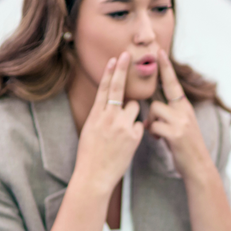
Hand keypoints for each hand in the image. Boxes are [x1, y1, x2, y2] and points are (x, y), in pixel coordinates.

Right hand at [72, 52, 144, 190]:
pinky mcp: (134, 136)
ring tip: (123, 131)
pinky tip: (127, 143)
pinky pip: (140, 126)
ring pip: (135, 107)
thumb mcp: (90, 131)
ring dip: (133, 114)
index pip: (104, 88)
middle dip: (123, 70)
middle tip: (127, 54)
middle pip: (118, 88)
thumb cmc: (90, 155)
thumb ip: (101, 116)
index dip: (111, 72)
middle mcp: (108, 117)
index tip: (115, 58)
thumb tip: (110, 105)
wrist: (94, 175)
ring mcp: (122, 125)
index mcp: (95, 115)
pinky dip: (136, 131)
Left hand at [148, 48, 212, 178]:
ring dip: (151, 123)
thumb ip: (170, 115)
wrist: (198, 166)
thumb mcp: (181, 126)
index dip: (166, 68)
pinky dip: (152, 133)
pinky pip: (154, 126)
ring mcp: (181, 122)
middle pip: (157, 100)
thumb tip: (153, 110)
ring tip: (157, 134)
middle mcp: (184, 112)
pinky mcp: (176, 134)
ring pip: (154, 112)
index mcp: (184, 108)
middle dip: (151, 107)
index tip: (159, 52)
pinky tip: (159, 139)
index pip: (173, 84)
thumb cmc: (186, 148)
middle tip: (144, 89)